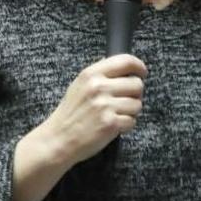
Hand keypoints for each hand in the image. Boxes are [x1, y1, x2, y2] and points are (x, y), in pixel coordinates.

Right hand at [12, 54, 146, 200]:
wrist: (58, 139)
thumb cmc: (69, 114)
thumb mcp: (78, 86)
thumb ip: (97, 75)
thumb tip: (118, 65)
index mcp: (90, 74)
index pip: (125, 61)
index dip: (138, 66)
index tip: (141, 72)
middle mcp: (98, 87)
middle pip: (136, 84)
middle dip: (134, 94)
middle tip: (123, 101)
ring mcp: (105, 106)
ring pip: (137, 104)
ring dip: (130, 112)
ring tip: (114, 115)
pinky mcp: (110, 123)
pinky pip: (132, 121)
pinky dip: (125, 125)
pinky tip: (112, 126)